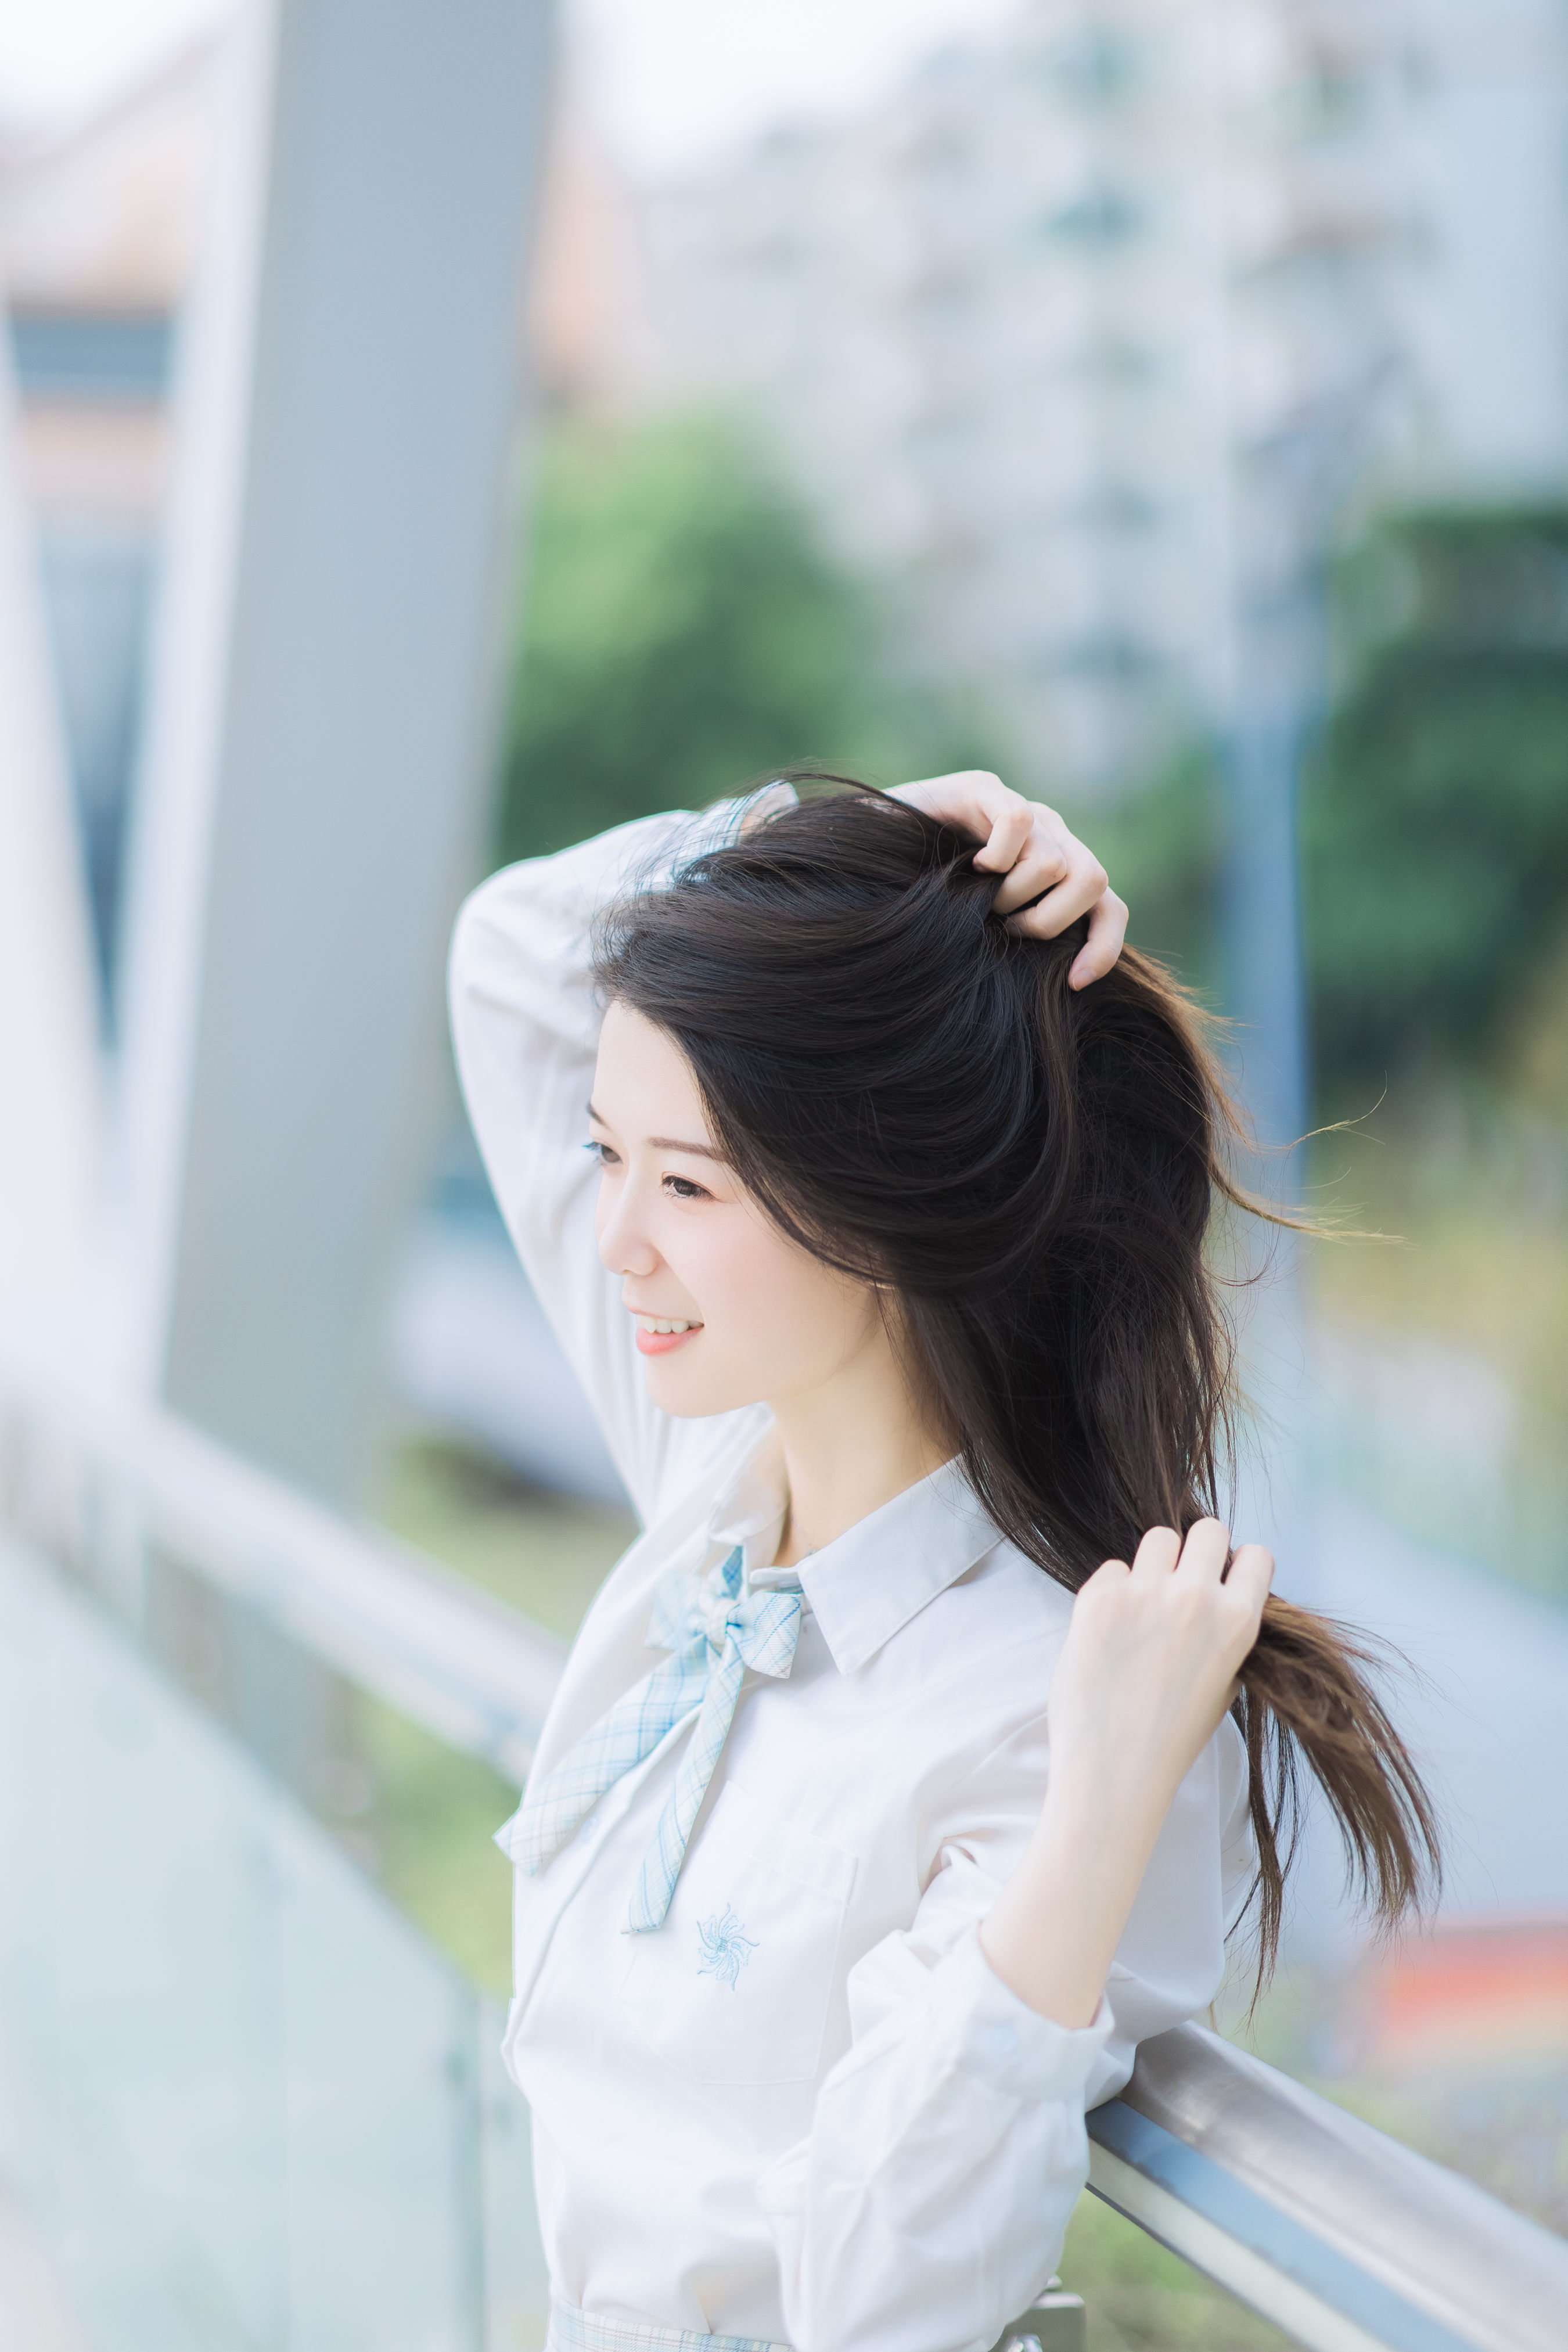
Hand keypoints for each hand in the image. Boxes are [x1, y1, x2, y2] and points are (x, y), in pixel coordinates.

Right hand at [889, 770, 1127, 987]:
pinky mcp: (984, 788)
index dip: (1103, 947)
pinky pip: (1017, 823)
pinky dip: (996, 857)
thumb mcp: (985, 932)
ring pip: (1053, 863)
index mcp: (1058, 872)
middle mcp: (1049, 835)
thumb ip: (1025, 942)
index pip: (1108, 907)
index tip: (1074, 983)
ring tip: (978, 896)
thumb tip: (1071, 988)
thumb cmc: (925, 901)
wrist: (867, 851)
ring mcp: (1020, 810)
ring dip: (1011, 894)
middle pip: (1092, 880)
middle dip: (1048, 920)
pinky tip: (969, 866)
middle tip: (1004, 927)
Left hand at [979, 1520, 1272, 2027]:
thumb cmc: (1171, 1738)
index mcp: (1237, 1623)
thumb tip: (1217, 1590)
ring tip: (1144, 1606)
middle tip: (1181, 1584)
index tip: (1222, 1583)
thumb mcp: (1224, 1684)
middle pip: (1207, 1529)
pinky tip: (1110, 1630)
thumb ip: (1225, 1632)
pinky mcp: (1097, 1599)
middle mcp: (1195, 1599)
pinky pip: (1112, 1568)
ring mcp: (1144, 1594)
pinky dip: (1113, 1591)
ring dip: (1154, 1563)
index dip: (1238, 1566)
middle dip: (1197, 1551)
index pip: (1257, 1554)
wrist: (1115, 1774)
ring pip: (1158, 1538)